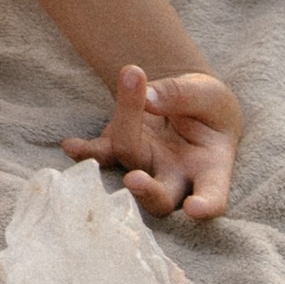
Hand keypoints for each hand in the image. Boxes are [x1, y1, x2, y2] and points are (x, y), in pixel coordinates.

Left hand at [64, 63, 242, 222]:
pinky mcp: (119, 151)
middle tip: (133, 180)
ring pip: (129, 157)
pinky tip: (71, 144)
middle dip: (147, 193)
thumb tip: (148, 99)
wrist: (185, 100)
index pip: (213, 194)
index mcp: (210, 168)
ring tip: (131, 75)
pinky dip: (84, 151)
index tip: (195, 208)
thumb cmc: (206, 105)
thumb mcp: (206, 92)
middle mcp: (176, 176)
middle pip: (161, 197)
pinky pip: (99, 154)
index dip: (206, 206)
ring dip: (126, 120)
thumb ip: (180, 95)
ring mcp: (144, 166)